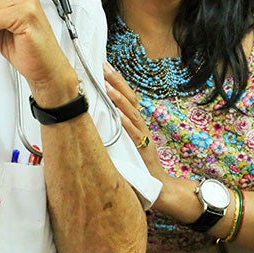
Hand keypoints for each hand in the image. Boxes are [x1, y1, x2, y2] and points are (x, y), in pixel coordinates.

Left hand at [103, 62, 165, 179]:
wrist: (158, 186)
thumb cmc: (138, 164)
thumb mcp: (126, 141)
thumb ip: (116, 128)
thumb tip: (96, 114)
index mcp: (136, 122)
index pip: (128, 97)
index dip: (118, 81)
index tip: (105, 66)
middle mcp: (141, 125)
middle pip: (131, 99)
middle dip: (118, 82)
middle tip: (104, 67)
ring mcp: (143, 137)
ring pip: (132, 114)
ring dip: (120, 99)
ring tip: (108, 87)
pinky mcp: (144, 151)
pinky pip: (135, 135)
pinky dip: (128, 125)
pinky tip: (119, 116)